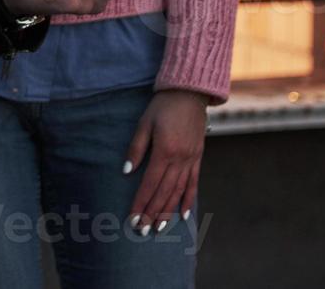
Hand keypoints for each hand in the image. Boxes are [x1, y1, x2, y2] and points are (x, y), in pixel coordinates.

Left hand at [123, 89, 207, 234]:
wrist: (189, 93)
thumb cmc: (162, 107)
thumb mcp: (144, 124)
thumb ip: (136, 148)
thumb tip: (127, 172)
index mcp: (164, 151)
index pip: (150, 183)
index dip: (141, 202)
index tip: (133, 218)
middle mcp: (180, 159)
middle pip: (164, 192)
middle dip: (153, 212)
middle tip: (143, 230)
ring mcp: (191, 160)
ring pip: (179, 191)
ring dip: (168, 210)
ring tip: (159, 227)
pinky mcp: (198, 158)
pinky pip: (193, 182)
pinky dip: (188, 199)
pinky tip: (182, 214)